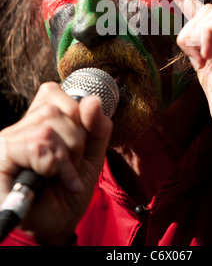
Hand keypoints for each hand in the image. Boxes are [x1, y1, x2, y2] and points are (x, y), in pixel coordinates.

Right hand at [0, 82, 111, 243]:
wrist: (56, 225)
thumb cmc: (69, 189)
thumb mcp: (92, 154)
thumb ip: (97, 127)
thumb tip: (92, 100)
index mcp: (36, 120)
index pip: (52, 92)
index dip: (74, 113)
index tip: (80, 143)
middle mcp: (18, 127)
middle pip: (54, 109)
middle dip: (76, 140)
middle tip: (71, 164)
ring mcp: (7, 142)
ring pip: (47, 127)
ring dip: (66, 155)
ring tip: (63, 173)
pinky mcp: (2, 158)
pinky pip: (38, 145)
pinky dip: (56, 166)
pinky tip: (56, 180)